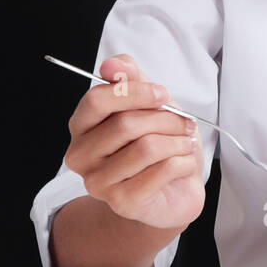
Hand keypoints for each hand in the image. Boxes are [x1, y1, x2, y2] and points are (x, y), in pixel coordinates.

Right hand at [64, 53, 205, 231]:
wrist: (170, 191)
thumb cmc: (156, 143)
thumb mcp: (147, 104)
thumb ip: (130, 79)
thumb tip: (112, 65)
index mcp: (81, 126)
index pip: (97, 100)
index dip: (135, 92)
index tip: (162, 94)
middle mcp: (81, 156)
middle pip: (126, 124)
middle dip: (166, 119)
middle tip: (185, 124)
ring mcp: (98, 182)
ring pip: (147, 148)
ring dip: (178, 142)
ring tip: (185, 144)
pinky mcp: (123, 202)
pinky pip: (162, 170)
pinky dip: (184, 162)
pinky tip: (184, 164)